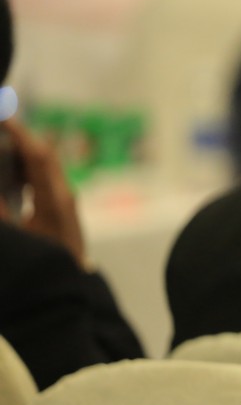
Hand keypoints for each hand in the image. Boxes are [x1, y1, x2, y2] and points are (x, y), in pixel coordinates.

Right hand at [0, 117, 86, 268]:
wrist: (70, 287)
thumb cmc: (45, 262)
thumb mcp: (18, 235)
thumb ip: (2, 210)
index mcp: (55, 198)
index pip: (39, 157)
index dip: (20, 134)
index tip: (3, 117)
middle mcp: (63, 194)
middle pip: (41, 156)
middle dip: (17, 138)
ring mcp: (64, 199)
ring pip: (41, 166)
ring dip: (19, 154)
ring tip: (0, 142)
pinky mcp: (60, 206)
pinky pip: (40, 179)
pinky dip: (22, 169)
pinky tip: (6, 171)